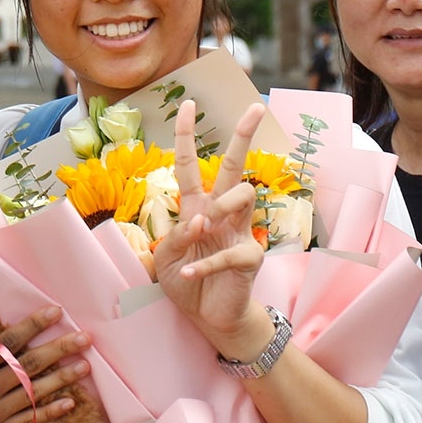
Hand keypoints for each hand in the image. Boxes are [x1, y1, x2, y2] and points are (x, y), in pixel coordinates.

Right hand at [0, 306, 83, 422]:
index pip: (7, 343)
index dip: (32, 326)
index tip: (54, 312)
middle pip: (29, 366)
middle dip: (59, 350)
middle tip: (85, 338)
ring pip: (35, 392)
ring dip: (62, 379)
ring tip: (86, 366)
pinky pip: (29, 421)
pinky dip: (50, 413)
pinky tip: (71, 403)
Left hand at [155, 100, 271, 358]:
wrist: (209, 318)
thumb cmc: (186, 283)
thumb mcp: (165, 259)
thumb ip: (176, 237)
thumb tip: (199, 220)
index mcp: (196, 207)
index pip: (189, 164)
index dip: (186, 135)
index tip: (187, 104)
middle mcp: (220, 213)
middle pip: (233, 166)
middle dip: (244, 135)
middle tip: (256, 108)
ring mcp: (239, 232)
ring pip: (243, 195)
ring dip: (219, 208)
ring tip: (202, 232)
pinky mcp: (249, 257)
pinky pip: (231, 250)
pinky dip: (205, 264)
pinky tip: (189, 274)